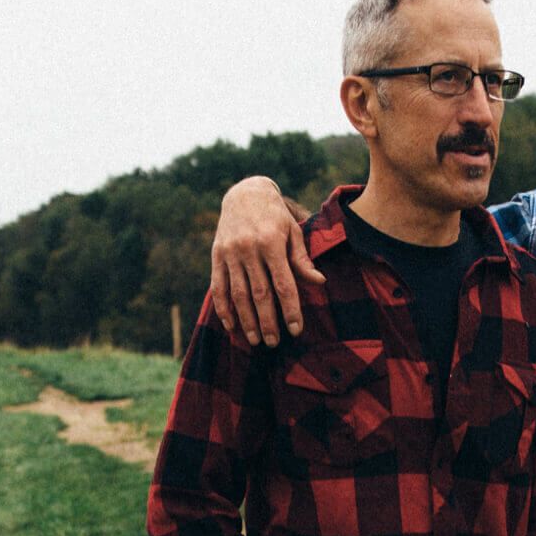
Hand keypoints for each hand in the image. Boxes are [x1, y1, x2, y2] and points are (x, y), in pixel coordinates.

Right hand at [210, 176, 323, 345]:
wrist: (245, 193)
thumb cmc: (276, 216)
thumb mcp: (293, 232)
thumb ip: (302, 259)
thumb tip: (319, 282)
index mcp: (272, 243)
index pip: (283, 284)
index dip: (290, 309)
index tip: (295, 329)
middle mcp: (249, 249)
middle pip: (260, 293)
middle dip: (267, 321)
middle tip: (274, 343)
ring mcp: (230, 253)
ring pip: (238, 294)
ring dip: (246, 320)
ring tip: (255, 340)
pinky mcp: (216, 255)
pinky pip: (218, 286)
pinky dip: (223, 308)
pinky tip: (231, 325)